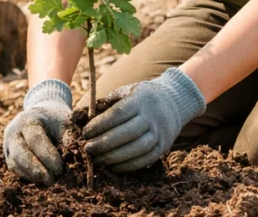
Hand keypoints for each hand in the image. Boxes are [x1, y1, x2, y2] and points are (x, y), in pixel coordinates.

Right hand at [3, 79, 72, 185]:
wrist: (41, 115)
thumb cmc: (55, 121)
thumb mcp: (63, 123)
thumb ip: (69, 138)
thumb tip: (76, 156)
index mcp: (28, 120)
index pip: (35, 140)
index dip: (48, 156)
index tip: (60, 168)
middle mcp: (13, 131)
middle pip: (19, 153)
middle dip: (35, 169)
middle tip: (51, 181)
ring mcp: (8, 144)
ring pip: (14, 163)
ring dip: (31, 175)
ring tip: (48, 182)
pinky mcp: (8, 155)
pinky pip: (14, 169)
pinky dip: (27, 176)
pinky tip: (40, 180)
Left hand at [82, 68, 205, 172]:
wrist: (173, 102)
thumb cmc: (141, 97)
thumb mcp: (127, 90)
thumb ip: (108, 101)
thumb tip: (87, 115)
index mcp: (139, 100)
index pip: (118, 114)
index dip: (100, 125)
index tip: (84, 133)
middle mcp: (151, 117)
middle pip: (127, 133)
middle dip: (104, 143)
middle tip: (87, 149)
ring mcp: (160, 133)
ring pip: (137, 148)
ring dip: (115, 157)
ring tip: (97, 160)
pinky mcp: (164, 147)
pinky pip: (146, 159)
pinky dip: (129, 166)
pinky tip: (113, 167)